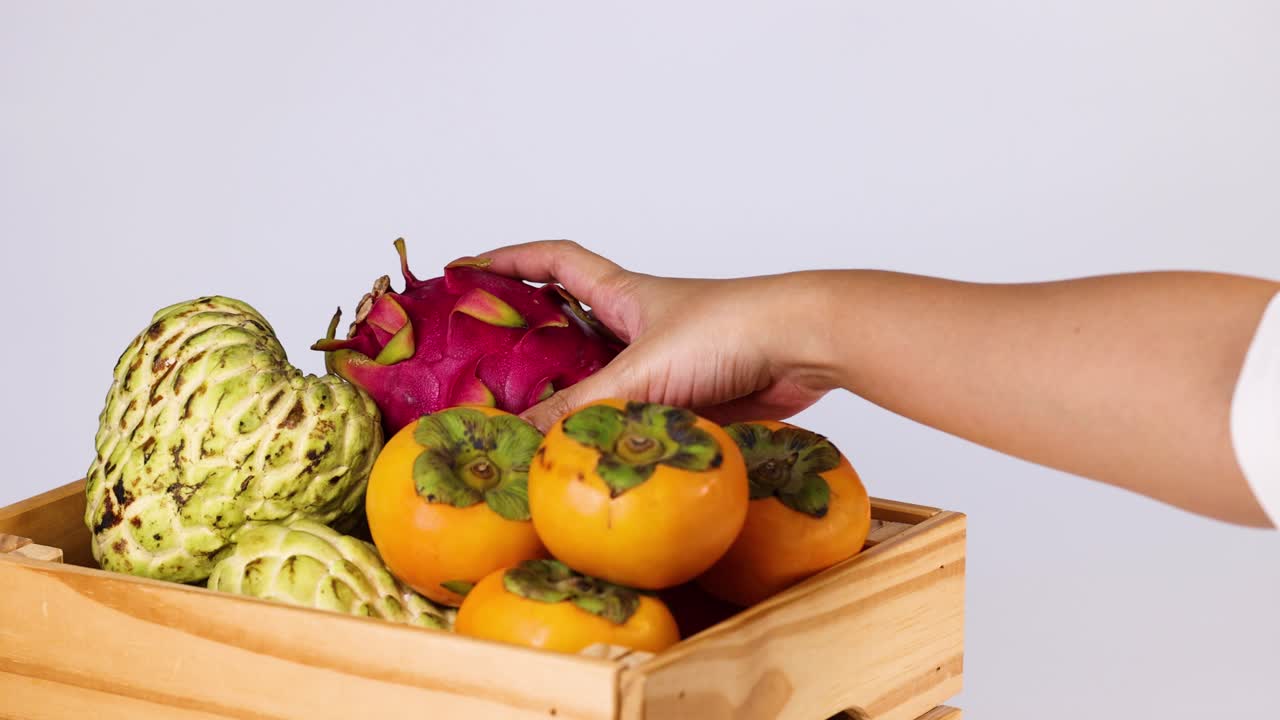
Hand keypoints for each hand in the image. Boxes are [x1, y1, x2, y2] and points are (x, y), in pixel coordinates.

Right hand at [466, 240, 837, 430]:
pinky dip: (610, 436)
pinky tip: (587, 460)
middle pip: (567, 326)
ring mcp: (663, 365)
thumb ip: (580, 409)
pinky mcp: (688, 402)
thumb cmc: (727, 330)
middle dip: (525, 342)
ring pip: (600, 380)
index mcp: (620, 294)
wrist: (804, 348)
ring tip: (522, 430)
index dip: (506, 261)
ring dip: (568, 401)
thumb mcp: (640, 370)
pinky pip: (635, 418)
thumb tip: (521, 440)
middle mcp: (637, 327)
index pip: (551, 262)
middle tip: (480, 369)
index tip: (463, 270)